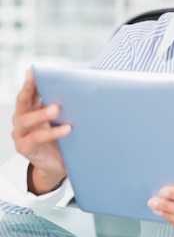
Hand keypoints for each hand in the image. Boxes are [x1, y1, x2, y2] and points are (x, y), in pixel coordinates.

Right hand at [11, 70, 70, 192]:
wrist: (58, 166)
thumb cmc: (63, 138)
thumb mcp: (64, 119)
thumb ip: (68, 105)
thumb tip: (89, 86)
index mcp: (31, 107)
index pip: (29, 91)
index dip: (31, 81)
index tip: (34, 71)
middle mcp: (22, 118)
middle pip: (22, 101)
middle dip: (30, 90)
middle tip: (42, 82)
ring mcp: (21, 133)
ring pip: (27, 119)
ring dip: (42, 113)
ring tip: (57, 109)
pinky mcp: (24, 147)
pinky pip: (36, 138)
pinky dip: (51, 133)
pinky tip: (67, 129)